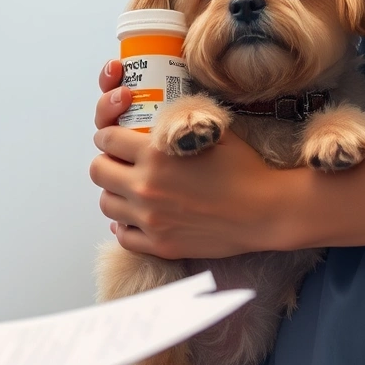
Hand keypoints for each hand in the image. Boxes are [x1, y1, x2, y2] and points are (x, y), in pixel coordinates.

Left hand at [89, 59, 304, 259]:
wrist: (266, 211)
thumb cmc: (243, 168)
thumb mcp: (210, 131)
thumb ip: (175, 123)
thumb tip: (152, 120)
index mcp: (155, 155)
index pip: (107, 140)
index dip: (108, 136)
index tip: (113, 138)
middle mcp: (146, 187)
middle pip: (98, 172)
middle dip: (106, 162)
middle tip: (119, 162)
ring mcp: (150, 220)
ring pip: (106, 204)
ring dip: (114, 192)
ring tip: (129, 188)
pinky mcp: (160, 244)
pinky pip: (123, 236)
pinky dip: (125, 225)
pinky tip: (137, 216)